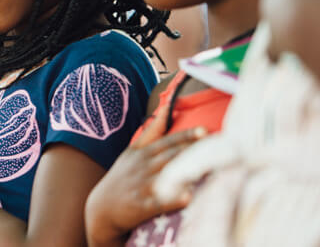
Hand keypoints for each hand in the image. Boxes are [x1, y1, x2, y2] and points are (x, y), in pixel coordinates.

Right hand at [84, 105, 205, 245]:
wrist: (101, 208)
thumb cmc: (122, 177)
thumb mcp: (131, 151)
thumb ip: (150, 132)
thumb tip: (163, 110)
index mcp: (143, 153)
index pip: (168, 142)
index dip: (186, 136)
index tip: (205, 130)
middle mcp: (144, 167)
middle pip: (171, 157)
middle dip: (192, 151)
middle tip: (217, 146)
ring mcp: (142, 186)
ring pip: (166, 177)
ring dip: (184, 172)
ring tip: (206, 168)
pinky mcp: (141, 206)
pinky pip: (159, 202)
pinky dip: (172, 200)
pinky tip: (188, 197)